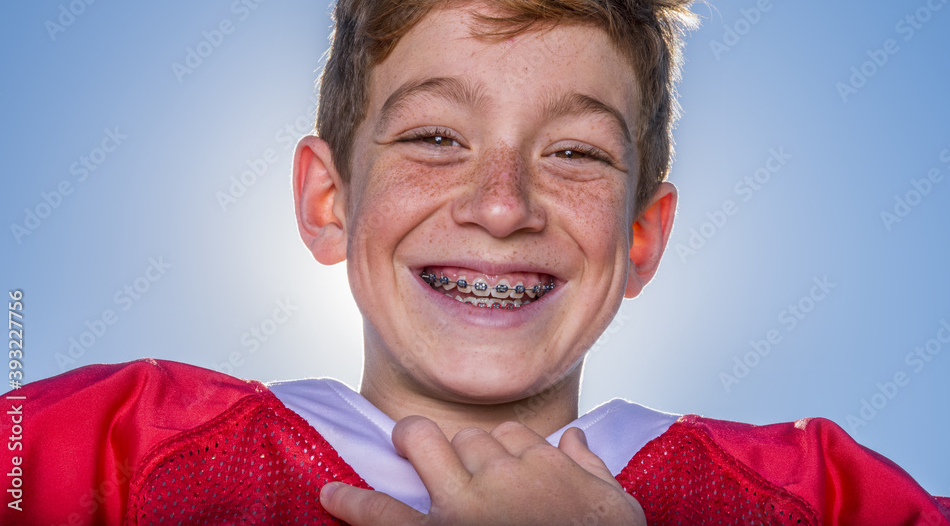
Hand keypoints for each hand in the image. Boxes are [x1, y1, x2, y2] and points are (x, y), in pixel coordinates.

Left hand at [319, 415, 645, 524]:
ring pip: (428, 443)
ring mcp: (465, 501)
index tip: (503, 465)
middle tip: (455, 464)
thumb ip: (593, 468)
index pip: (513, 435)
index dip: (504, 449)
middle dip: (459, 445)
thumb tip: (575, 437)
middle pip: (470, 436)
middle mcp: (502, 472)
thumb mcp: (619, 507)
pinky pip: (386, 514)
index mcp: (544, 464)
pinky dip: (355, 504)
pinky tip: (331, 496)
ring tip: (404, 445)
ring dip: (415, 444)